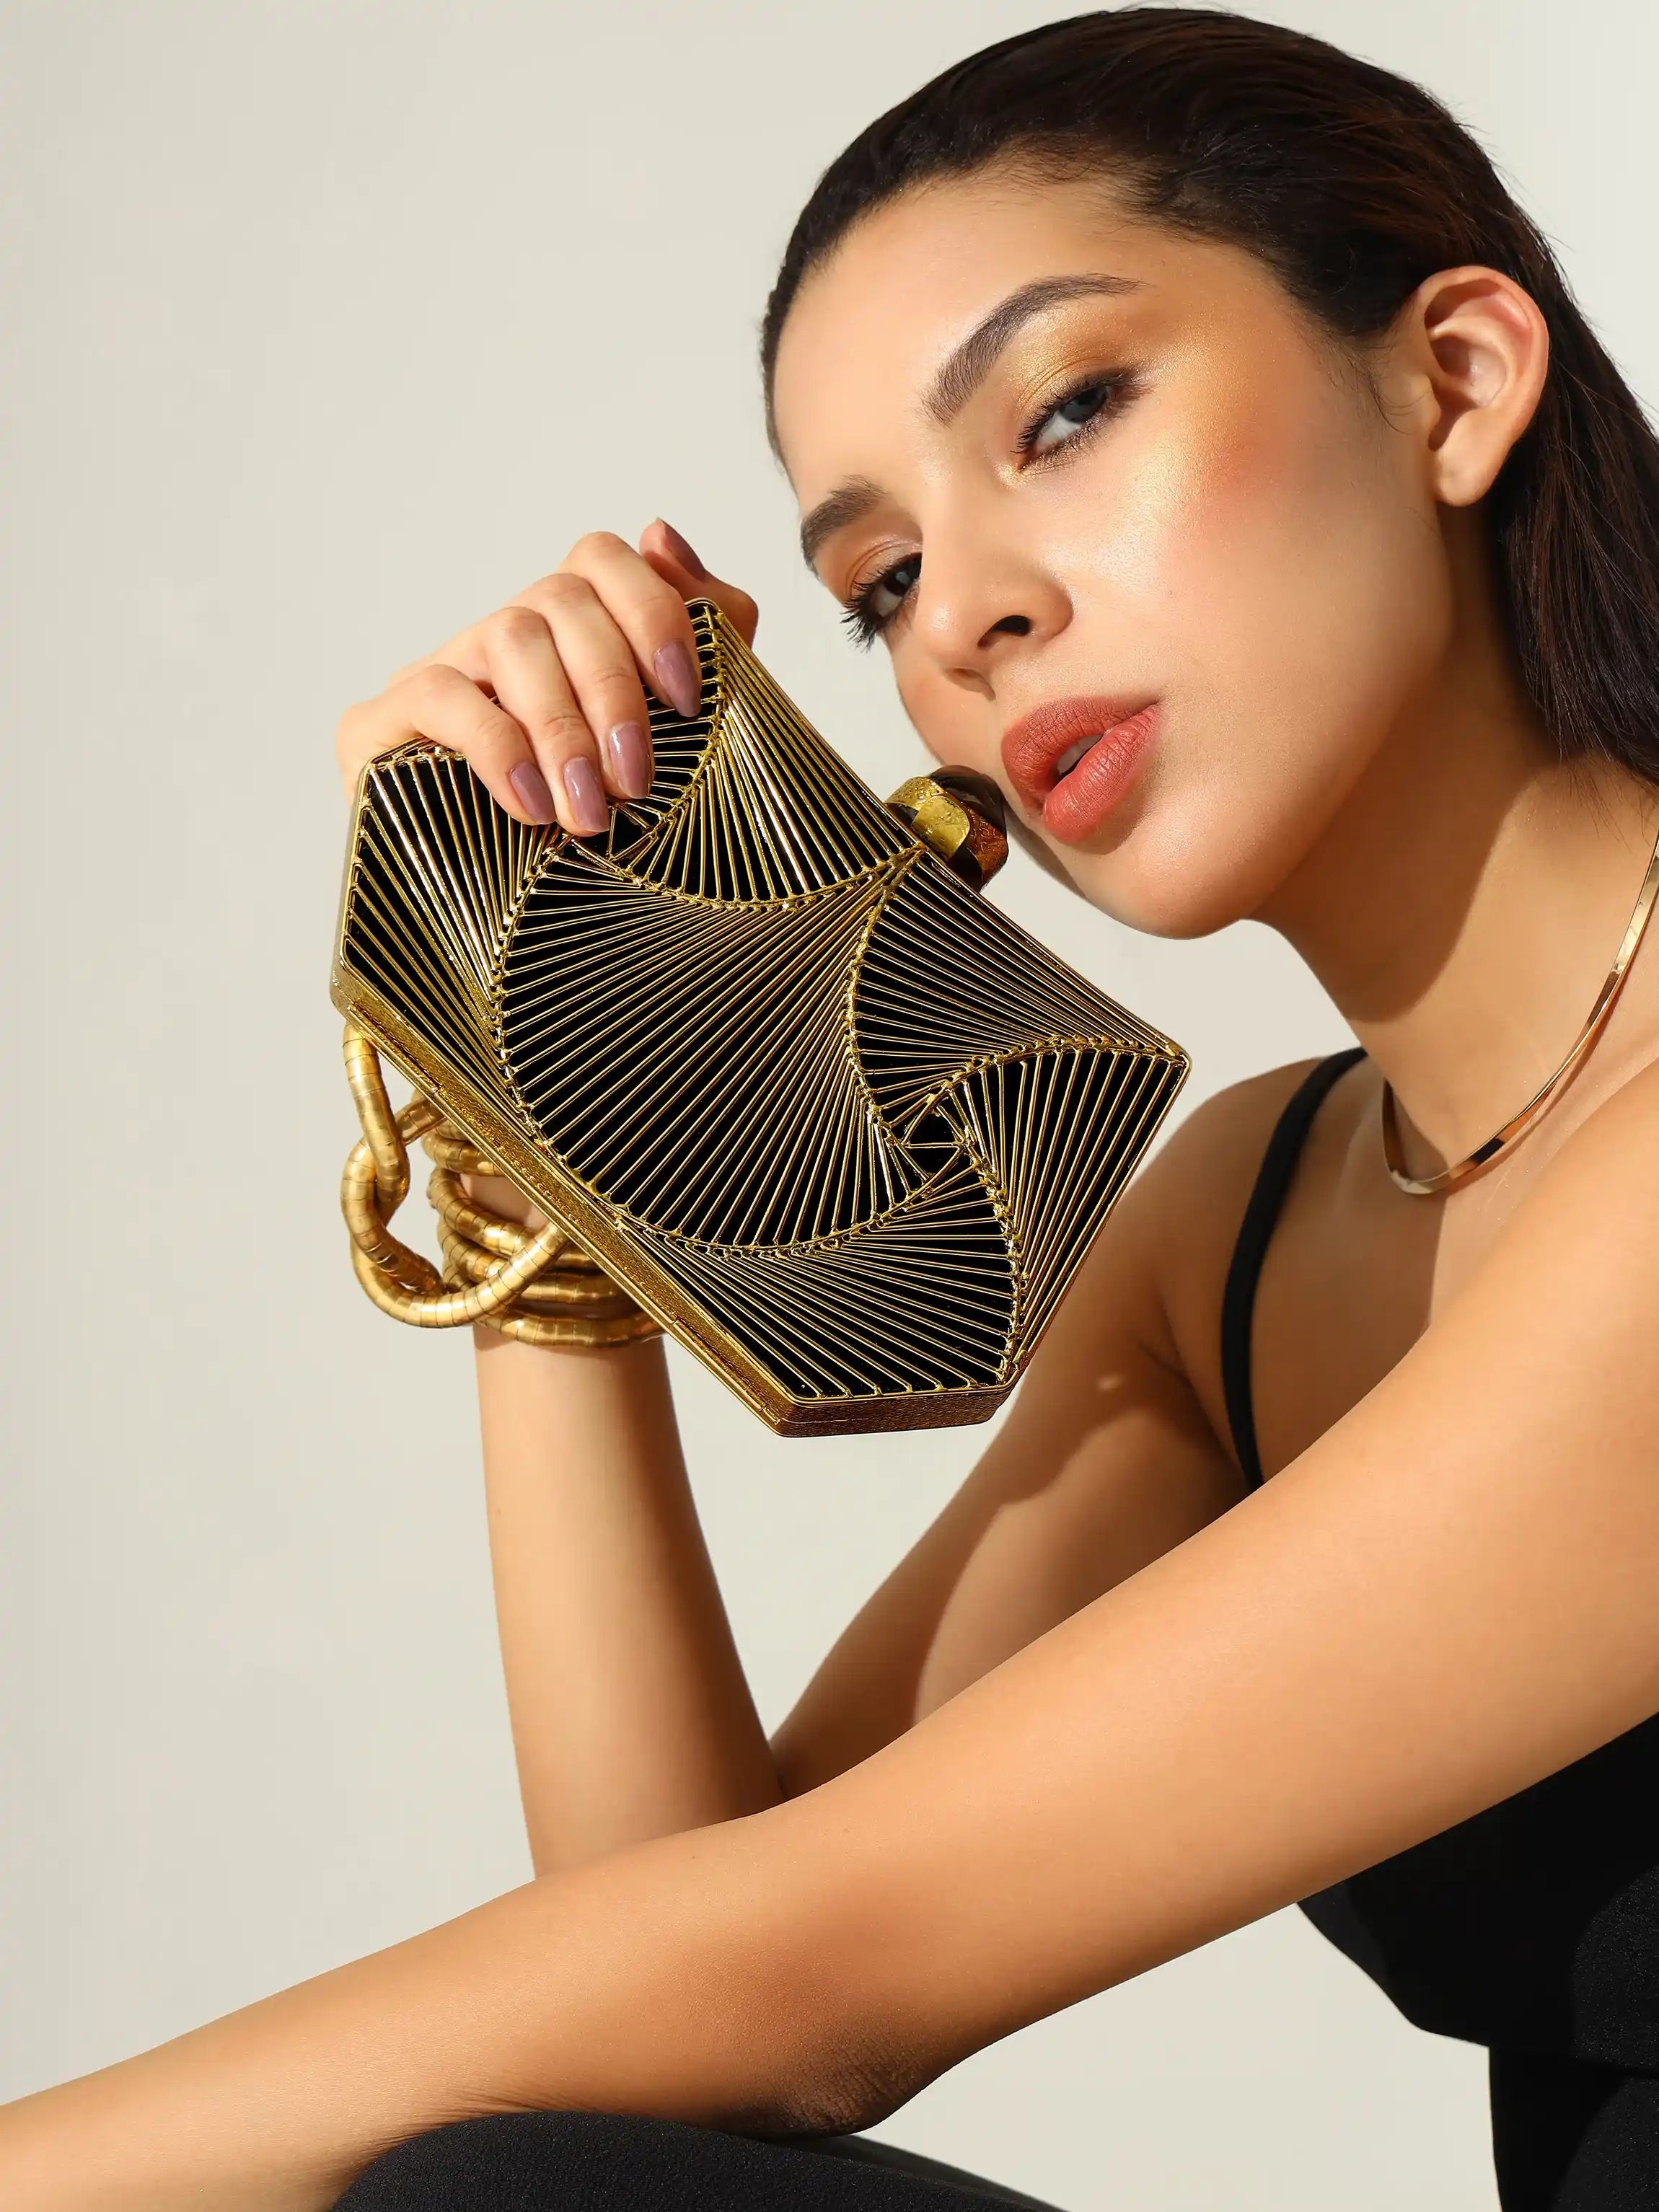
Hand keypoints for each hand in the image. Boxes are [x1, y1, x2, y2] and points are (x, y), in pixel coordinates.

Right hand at [335, 520, 757, 837]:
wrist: (510, 926)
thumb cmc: (599, 820)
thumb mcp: (678, 733)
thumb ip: (705, 632)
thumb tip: (662, 533)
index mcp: (567, 627)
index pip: (600, 558)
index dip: (653, 612)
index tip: (690, 699)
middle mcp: (500, 634)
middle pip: (559, 602)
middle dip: (613, 691)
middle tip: (637, 782)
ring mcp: (439, 669)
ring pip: (506, 638)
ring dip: (560, 728)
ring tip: (591, 813)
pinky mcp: (378, 721)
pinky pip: (440, 695)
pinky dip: (496, 748)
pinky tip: (532, 807)